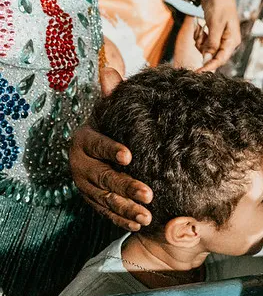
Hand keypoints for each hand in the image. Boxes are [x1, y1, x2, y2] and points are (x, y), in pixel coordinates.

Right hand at [68, 68, 152, 229]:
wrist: (97, 148)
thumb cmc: (111, 125)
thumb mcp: (110, 109)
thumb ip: (112, 94)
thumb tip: (111, 70)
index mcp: (84, 140)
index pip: (97, 145)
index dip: (111, 150)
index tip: (129, 155)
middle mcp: (81, 165)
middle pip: (104, 177)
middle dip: (126, 187)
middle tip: (149, 194)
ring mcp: (86, 186)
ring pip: (106, 199)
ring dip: (126, 208)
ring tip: (147, 215)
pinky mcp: (93, 200)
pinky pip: (106, 212)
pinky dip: (121, 219)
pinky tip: (139, 224)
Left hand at [193, 0, 240, 71]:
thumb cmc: (219, 5)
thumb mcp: (215, 24)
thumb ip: (212, 43)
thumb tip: (207, 59)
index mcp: (233, 40)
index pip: (221, 59)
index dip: (209, 67)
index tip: (198, 73)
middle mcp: (229, 42)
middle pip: (213, 55)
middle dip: (203, 47)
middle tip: (200, 32)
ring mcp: (222, 39)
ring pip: (207, 49)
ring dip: (200, 40)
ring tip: (201, 26)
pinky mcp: (216, 35)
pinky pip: (205, 42)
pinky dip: (200, 36)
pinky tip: (201, 26)